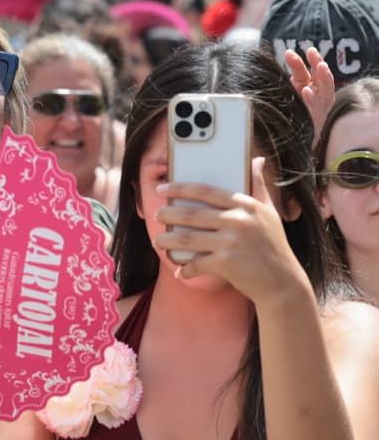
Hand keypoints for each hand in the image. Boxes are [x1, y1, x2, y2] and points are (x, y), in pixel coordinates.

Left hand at [153, 156, 303, 296]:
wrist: (282, 280)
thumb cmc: (273, 244)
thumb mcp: (269, 211)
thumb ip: (259, 184)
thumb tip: (257, 159)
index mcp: (245, 205)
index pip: (205, 191)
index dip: (179, 188)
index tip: (161, 189)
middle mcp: (238, 221)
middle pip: (191, 214)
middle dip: (168, 214)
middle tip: (157, 215)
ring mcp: (231, 242)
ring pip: (187, 238)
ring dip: (167, 241)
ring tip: (158, 241)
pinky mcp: (225, 263)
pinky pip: (196, 263)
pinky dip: (186, 269)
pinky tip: (180, 271)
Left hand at [284, 47, 335, 130]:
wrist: (294, 132)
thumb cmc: (297, 104)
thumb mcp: (295, 83)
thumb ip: (295, 68)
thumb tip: (288, 52)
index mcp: (319, 85)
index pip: (319, 71)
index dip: (316, 60)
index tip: (310, 50)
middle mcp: (322, 96)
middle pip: (326, 82)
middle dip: (323, 72)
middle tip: (320, 63)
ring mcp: (320, 109)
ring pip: (325, 95)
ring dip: (323, 84)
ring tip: (319, 72)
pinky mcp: (315, 120)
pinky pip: (315, 109)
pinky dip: (311, 100)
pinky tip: (306, 91)